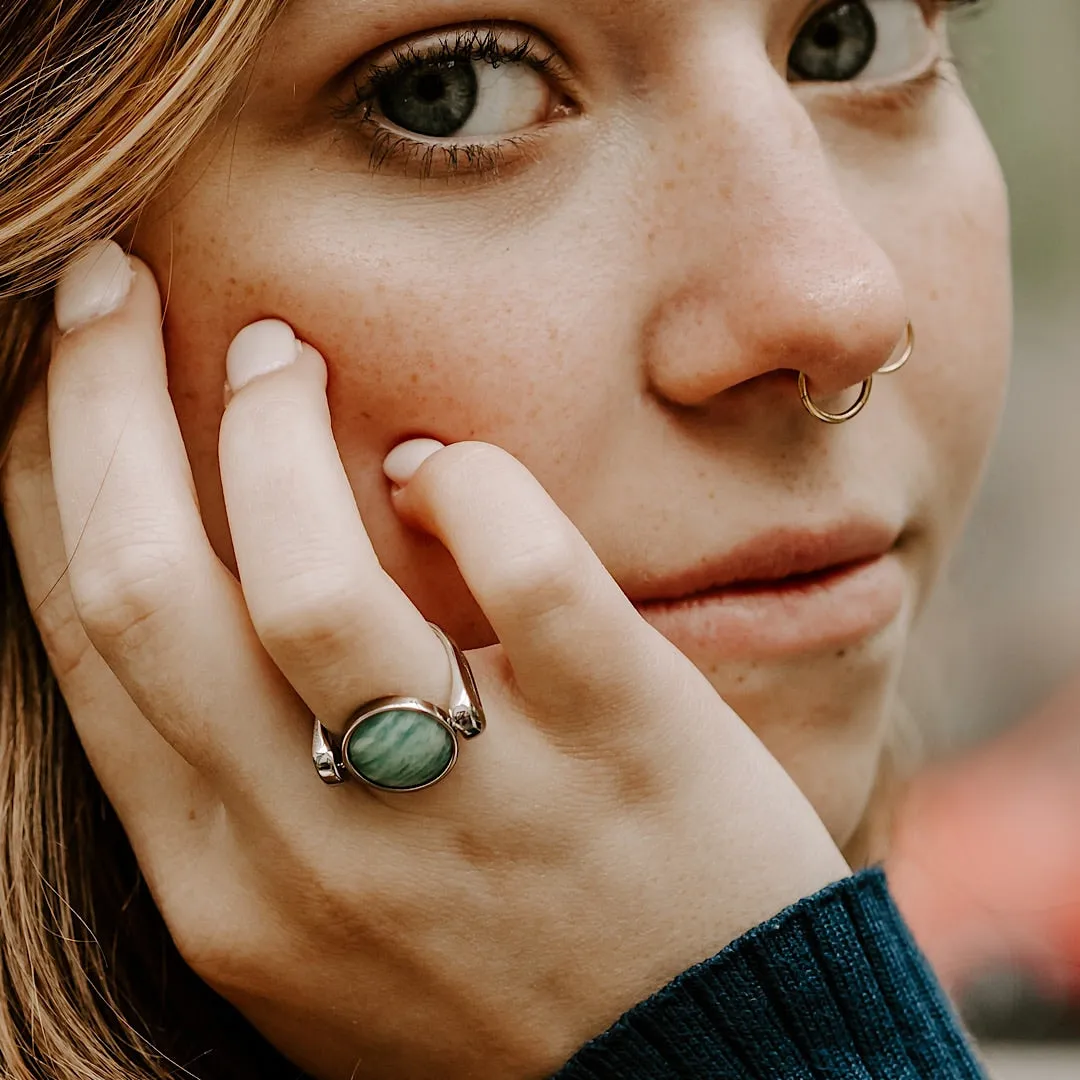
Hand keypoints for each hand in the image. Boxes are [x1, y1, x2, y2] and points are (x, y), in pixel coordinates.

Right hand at [2, 244, 848, 1079]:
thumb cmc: (497, 978)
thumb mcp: (324, 919)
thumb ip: (246, 781)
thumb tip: (210, 578)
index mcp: (223, 887)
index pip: (89, 640)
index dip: (48, 473)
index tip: (54, 368)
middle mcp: (317, 851)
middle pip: (145, 586)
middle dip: (96, 401)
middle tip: (110, 283)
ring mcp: (472, 799)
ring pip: (304, 576)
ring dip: (268, 432)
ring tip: (281, 353)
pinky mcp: (619, 740)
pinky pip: (518, 564)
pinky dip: (468, 484)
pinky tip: (451, 469)